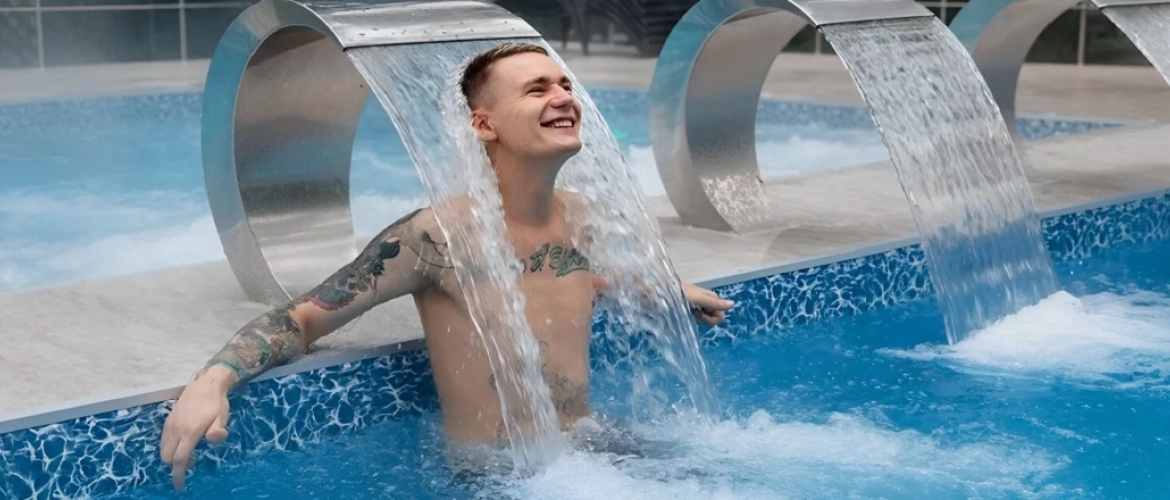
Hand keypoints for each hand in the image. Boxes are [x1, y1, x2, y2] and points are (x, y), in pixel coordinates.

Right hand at [159, 365, 235, 490]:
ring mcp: (169, 425)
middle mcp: (175, 430)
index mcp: (189, 432)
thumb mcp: (222, 417)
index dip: (178, 474)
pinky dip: (169, 448)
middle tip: (193, 461)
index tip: (179, 485)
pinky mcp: (168, 421)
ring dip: (172, 456)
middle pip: (167, 457)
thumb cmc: (216, 403)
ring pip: (163, 449)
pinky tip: (181, 443)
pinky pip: (163, 440)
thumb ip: (218, 431)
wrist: (205, 384)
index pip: (179, 459)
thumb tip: (215, 440)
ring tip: (189, 452)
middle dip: (176, 466)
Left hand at [682, 282, 733, 325]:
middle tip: (693, 313)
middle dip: (705, 319)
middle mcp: (707, 302)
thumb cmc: (681, 293)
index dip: (711, 318)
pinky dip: (693, 317)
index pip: (720, 314)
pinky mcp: (691, 309)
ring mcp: (699, 306)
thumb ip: (715, 303)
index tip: (700, 313)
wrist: (662, 292)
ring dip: (698, 319)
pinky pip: (698, 317)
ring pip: (706, 318)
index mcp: (711, 297)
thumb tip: (733, 304)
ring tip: (688, 312)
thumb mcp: (698, 298)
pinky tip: (685, 313)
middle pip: (714, 317)